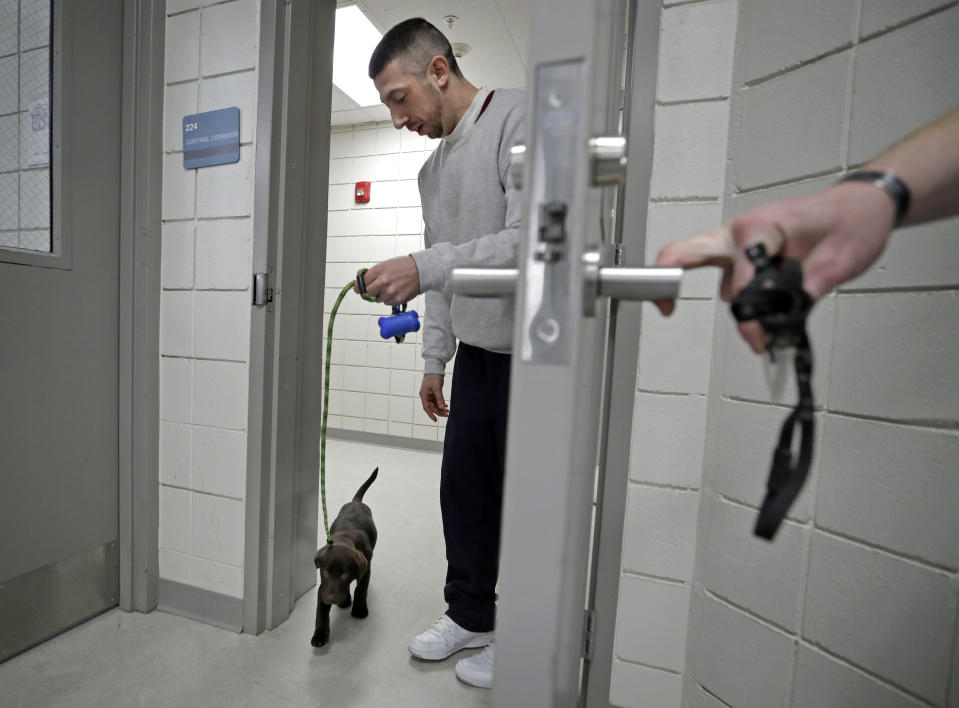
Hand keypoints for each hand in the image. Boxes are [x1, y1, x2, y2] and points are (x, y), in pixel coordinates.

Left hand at [357, 255, 420, 305]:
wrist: (421, 270)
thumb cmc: (404, 266)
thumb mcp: (385, 264)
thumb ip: (373, 274)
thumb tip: (363, 282)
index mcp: (378, 271)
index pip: (361, 283)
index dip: (359, 286)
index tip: (359, 288)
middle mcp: (383, 281)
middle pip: (368, 293)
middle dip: (370, 292)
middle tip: (375, 289)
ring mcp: (390, 291)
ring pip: (378, 299)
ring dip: (381, 295)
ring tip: (390, 288)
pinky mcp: (397, 299)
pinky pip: (387, 303)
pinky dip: (389, 299)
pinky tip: (396, 291)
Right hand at [419, 374, 448, 421]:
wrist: (434, 367)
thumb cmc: (433, 376)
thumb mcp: (437, 388)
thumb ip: (439, 398)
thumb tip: (442, 408)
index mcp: (424, 395)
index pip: (427, 408)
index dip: (431, 415)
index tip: (435, 420)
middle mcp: (425, 396)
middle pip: (431, 407)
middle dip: (439, 411)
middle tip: (447, 414)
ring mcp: (429, 394)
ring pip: (434, 404)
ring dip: (440, 408)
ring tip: (447, 411)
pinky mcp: (433, 392)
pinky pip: (436, 400)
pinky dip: (441, 403)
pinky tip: (445, 405)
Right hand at [654, 181, 895, 351]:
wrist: (865, 205)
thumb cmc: (852, 219)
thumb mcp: (837, 262)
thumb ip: (803, 295)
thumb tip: (781, 324)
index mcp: (760, 227)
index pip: (740, 275)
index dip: (748, 313)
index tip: (757, 338)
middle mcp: (740, 233)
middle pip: (685, 253)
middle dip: (667, 278)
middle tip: (664, 308)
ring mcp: (739, 243)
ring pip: (717, 279)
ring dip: (734, 301)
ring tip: (764, 323)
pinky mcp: (745, 255)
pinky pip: (730, 280)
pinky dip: (741, 298)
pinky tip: (764, 309)